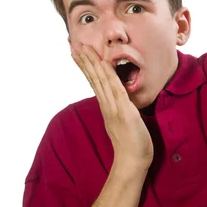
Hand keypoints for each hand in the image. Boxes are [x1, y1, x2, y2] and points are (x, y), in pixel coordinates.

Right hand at [71, 43, 153, 172]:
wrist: (133, 162)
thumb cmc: (132, 143)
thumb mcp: (124, 121)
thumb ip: (119, 109)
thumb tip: (118, 100)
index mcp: (106, 106)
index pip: (94, 82)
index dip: (86, 66)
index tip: (78, 52)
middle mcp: (107, 105)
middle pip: (93, 78)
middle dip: (84, 60)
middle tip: (73, 44)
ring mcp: (113, 108)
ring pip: (100, 81)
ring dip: (91, 63)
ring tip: (83, 48)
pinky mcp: (124, 112)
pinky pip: (115, 90)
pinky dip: (108, 76)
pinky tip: (103, 64)